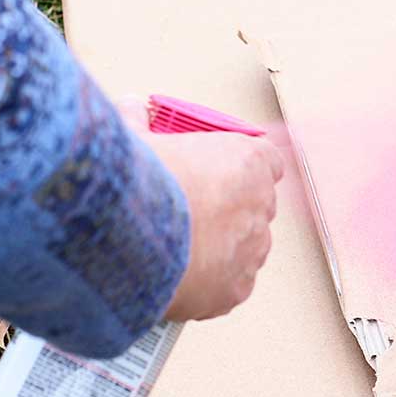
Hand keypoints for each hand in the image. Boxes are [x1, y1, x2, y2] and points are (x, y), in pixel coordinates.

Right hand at [117, 97, 284, 321]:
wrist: (128, 236)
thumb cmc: (139, 182)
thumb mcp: (134, 138)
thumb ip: (139, 122)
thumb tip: (129, 107)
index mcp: (246, 161)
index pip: (267, 161)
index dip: (244, 169)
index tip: (225, 174)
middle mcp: (260, 205)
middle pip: (257, 207)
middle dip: (229, 211)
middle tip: (191, 215)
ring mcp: (252, 250)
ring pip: (248, 249)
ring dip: (224, 250)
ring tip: (180, 251)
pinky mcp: (236, 289)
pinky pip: (231, 286)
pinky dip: (211, 285)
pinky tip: (181, 279)